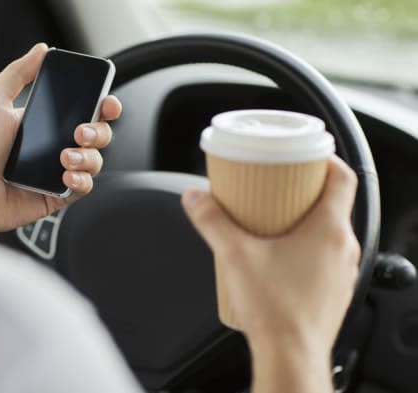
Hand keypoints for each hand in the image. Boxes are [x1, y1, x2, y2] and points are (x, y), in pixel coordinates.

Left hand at [0, 43, 121, 234]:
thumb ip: (18, 73)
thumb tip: (41, 50)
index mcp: (46, 122)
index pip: (85, 110)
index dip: (102, 105)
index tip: (107, 102)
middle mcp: (56, 146)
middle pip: (98, 134)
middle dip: (98, 131)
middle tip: (80, 131)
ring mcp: (58, 171)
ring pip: (95, 161)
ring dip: (88, 157)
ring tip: (66, 156)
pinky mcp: (58, 195)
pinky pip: (84, 187)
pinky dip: (81, 180)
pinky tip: (65, 176)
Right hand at [182, 156, 359, 391]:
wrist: (290, 356)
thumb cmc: (275, 310)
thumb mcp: (235, 254)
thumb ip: (211, 220)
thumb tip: (196, 198)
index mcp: (329, 230)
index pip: (343, 178)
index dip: (325, 160)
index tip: (306, 155)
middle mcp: (343, 248)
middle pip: (332, 203)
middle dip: (304, 190)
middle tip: (278, 186)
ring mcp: (341, 271)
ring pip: (329, 231)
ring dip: (305, 219)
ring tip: (273, 220)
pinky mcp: (333, 289)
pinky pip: (325, 255)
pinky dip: (307, 245)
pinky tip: (278, 254)